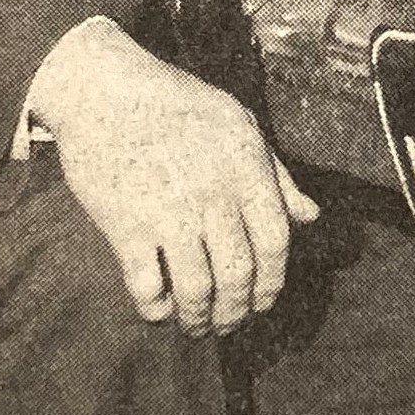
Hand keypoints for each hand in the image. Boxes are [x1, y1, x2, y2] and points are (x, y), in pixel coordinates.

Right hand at [29, 19, 318, 337]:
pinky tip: (158, 309)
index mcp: (245, 169)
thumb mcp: (237, 123)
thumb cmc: (175, 103)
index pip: (276, 242)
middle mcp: (213, 195)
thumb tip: (311, 216)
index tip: (262, 300)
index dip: (273, 282)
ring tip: (195, 326)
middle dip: (237, 311)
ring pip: (197, 291)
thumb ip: (276, 173)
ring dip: (199, 320)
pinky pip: (148, 287)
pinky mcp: (126, 226)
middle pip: (239, 275)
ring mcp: (169, 213)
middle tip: (228, 323)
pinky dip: (156, 309)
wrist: (103, 88)